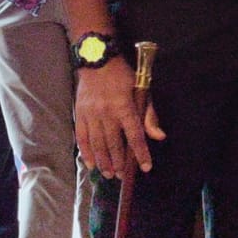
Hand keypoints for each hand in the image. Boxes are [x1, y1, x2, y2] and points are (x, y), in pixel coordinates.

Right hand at [75, 58, 164, 177]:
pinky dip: (86, 153)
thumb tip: (158, 137)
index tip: (146, 167)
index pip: (135, 135)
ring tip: (109, 174)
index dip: (140, 153)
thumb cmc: (124, 76)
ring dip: (103, 161)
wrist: (97, 61)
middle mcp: (106, 113)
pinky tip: (91, 164)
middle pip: (113, 144)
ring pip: (97, 144)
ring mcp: (91, 115)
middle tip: (122, 176)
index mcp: (124, 106)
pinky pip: (81, 138)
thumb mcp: (142, 90)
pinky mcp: (79, 115)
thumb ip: (149, 115)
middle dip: (119, 162)